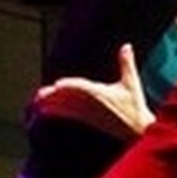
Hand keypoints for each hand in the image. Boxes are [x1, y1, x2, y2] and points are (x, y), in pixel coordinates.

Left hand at [29, 42, 155, 140]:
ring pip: (67, 108)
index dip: (70, 85)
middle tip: (39, 94)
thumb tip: (126, 46)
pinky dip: (59, 112)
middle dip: (54, 96)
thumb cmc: (135, 107)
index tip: (58, 85)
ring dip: (53, 104)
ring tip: (38, 101)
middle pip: (70, 99)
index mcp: (102, 94)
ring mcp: (90, 114)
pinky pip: (71, 115)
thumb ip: (126, 64)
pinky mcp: (89, 121)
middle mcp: (93, 105)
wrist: (138, 131)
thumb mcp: (132, 83)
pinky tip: (48, 111)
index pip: (83, 88)